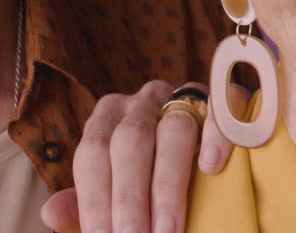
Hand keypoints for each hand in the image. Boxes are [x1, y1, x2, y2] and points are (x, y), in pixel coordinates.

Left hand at [41, 79, 246, 232]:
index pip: (92, 153)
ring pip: (175, 129)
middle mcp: (143, 100)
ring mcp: (186, 95)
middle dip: (131, 197)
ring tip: (168, 229)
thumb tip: (51, 212)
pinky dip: (216, 138)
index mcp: (108, 117)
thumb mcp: (114, 187)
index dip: (95, 200)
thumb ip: (85, 202)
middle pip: (131, 141)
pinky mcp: (225, 98)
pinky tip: (211, 169)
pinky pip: (221, 111)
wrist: (204, 148)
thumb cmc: (151, 175)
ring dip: (169, 186)